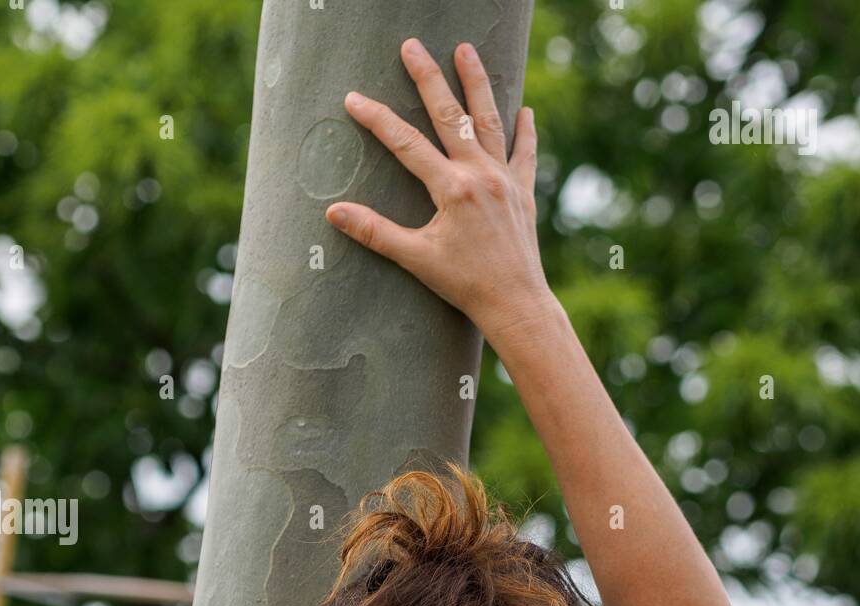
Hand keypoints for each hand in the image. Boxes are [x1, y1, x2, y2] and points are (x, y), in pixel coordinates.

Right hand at [326, 38, 553, 343]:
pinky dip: (525, 132)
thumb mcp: (416, 260)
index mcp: (452, 189)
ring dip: (477, 84)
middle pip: (450, 115)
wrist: (517, 304)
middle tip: (412, 46)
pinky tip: (524, 111)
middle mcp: (480, 175)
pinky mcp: (524, 193)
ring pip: (489, 121)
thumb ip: (375, 232)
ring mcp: (505, 180)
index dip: (377, 119)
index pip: (406, 144)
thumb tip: (334, 212)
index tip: (353, 99)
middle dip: (428, 78)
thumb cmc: (465, 285)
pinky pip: (525, 154)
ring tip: (466, 50)